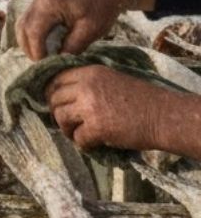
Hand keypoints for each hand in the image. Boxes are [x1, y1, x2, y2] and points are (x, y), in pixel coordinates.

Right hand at [18, 0, 133, 60]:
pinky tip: (42, 44)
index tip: (45, 65)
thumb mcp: (90, 31)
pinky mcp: (41, 1)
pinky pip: (28, 20)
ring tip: (40, 55)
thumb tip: (55, 61)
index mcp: (50, 3)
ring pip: (22, 24)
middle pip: (23, 28)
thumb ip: (71, 47)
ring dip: (28, 42)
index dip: (37, 51)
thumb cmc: (103, 8)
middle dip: (29, 48)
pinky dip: (31, 34)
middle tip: (41, 63)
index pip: (34, 32)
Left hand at [46, 65, 181, 151]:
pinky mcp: (96, 127)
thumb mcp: (111, 80)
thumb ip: (87, 84)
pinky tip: (97, 143)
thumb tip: (59, 96)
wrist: (165, 116)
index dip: (52, 94)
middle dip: (58, 114)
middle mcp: (87, 86)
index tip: (58, 105)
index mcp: (91, 72)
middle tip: (71, 123)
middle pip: (54, 100)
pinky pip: (77, 138)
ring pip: (60, 118)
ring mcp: (90, 107)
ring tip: (82, 134)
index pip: (56, 80)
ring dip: (68, 130)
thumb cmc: (141, 100)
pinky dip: (85, 144)